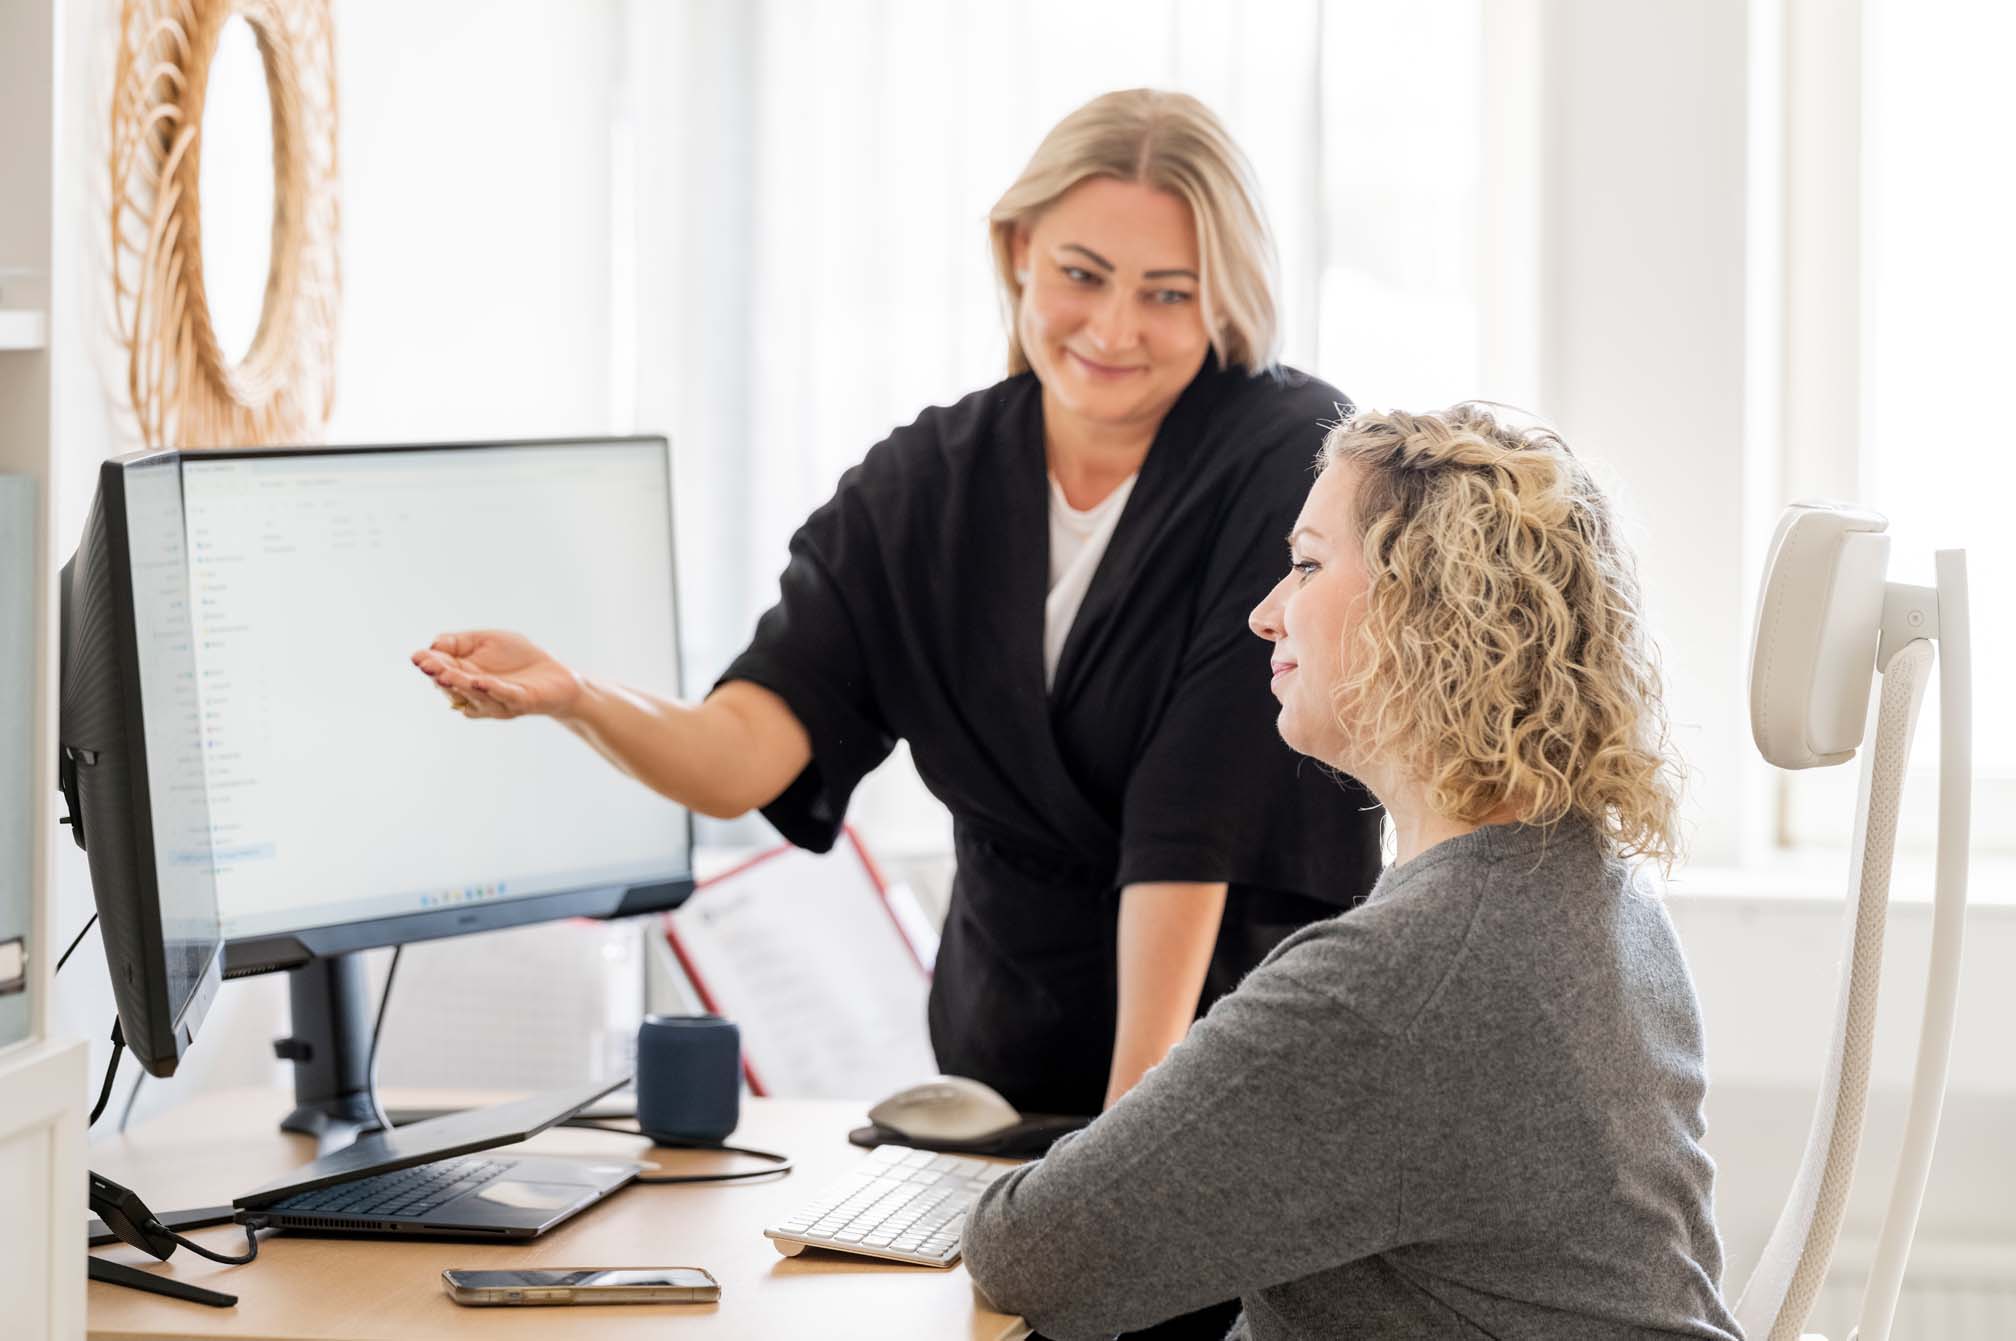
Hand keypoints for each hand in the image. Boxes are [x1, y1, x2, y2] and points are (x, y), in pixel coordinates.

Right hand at [410, 630, 583, 719]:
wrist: (557, 676)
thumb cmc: (519, 658)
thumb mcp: (487, 641)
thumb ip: (460, 642)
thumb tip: (432, 644)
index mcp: (466, 677)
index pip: (443, 672)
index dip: (430, 665)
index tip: (418, 657)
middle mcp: (478, 694)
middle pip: (454, 686)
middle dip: (440, 675)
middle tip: (427, 666)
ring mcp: (499, 701)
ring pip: (475, 694)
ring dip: (459, 684)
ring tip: (445, 674)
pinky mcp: (522, 702)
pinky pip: (505, 696)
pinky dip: (492, 690)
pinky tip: (480, 681)